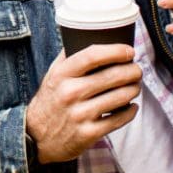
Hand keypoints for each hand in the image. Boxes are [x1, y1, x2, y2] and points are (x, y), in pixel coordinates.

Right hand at [25, 46, 140, 162]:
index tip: (129, 51)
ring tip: (135, 86)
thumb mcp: (52, 75)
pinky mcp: (88, 134)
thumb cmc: (49, 101)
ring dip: (134, 89)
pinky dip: (130, 111)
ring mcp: (80, 114)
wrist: (35, 137)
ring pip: (119, 97)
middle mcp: (70, 93)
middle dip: (132, 71)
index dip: (115, 51)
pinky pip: (119, 119)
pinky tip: (132, 106)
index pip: (92, 56)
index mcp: (62, 75)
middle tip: (137, 69)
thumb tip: (88, 34)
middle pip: (112, 76)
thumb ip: (68, 56)